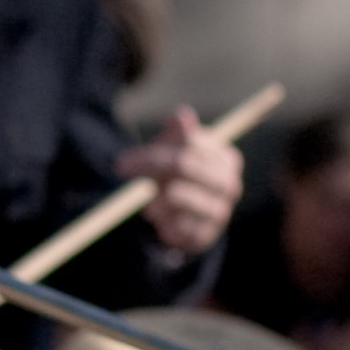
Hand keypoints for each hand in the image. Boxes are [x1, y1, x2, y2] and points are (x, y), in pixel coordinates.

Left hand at [114, 107, 241, 255]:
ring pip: (179, 194)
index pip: (189, 143)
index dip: (154, 149)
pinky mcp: (206, 234)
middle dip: (148, 164)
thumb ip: (179, 132)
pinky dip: (162, 220)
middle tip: (121, 169)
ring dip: (153, 194)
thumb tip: (180, 115)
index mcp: (226, 158)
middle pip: (183, 164)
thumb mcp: (177, 150)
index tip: (125, 159)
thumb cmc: (179, 176)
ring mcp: (220, 210)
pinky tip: (156, 218)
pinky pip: (179, 225)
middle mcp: (228, 183)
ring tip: (144, 198)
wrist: (185, 219)